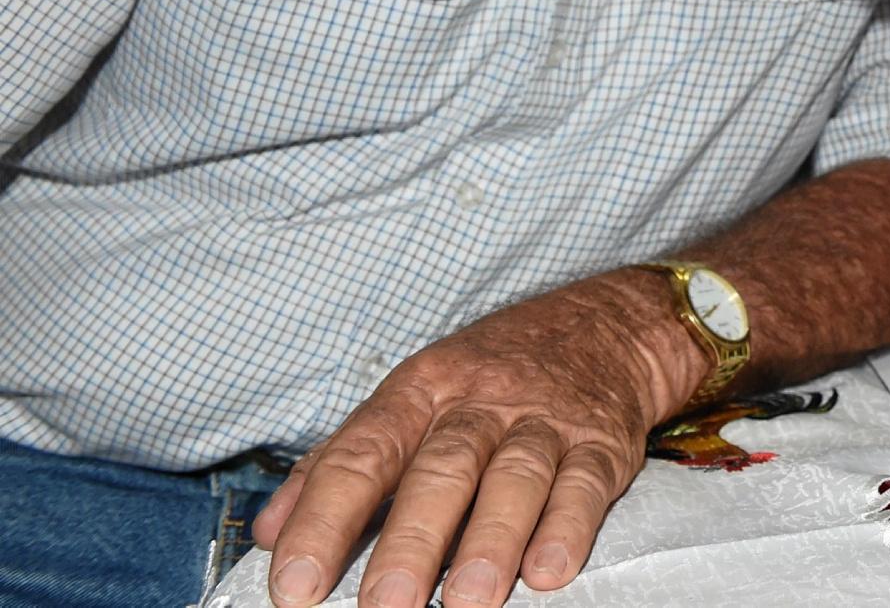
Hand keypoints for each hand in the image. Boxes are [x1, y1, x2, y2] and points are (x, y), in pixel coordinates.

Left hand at [253, 269, 705, 607]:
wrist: (605, 325)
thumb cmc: (489, 375)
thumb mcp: (409, 397)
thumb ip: (339, 464)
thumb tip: (268, 536)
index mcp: (419, 392)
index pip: (362, 454)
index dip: (324, 521)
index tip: (295, 586)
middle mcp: (481, 403)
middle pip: (442, 470)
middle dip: (412, 541)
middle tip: (384, 605)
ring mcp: (545, 422)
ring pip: (516, 478)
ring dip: (491, 541)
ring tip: (469, 600)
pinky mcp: (601, 443)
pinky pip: (584, 485)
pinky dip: (567, 528)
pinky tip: (548, 570)